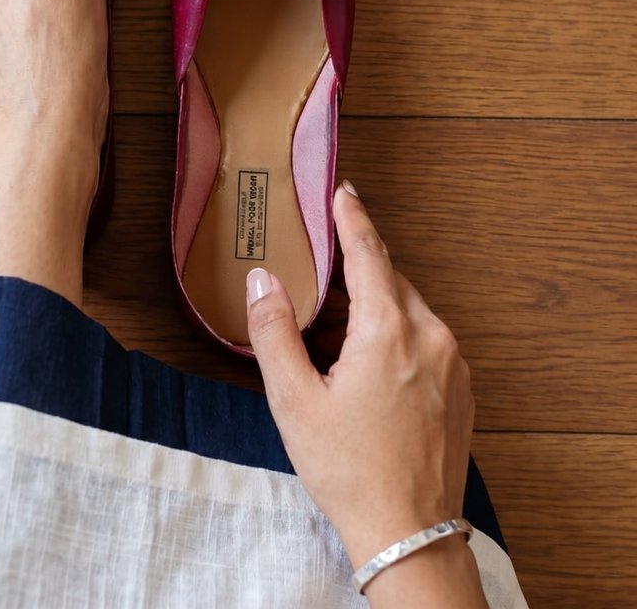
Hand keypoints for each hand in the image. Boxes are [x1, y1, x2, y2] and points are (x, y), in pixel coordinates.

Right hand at [245, 183, 475, 571]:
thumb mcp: (293, 400)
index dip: (352, 218)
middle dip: (357, 269)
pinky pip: (426, 339)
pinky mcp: (462, 388)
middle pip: (390, 280)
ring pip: (409, 310)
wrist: (410, 534)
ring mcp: (453, 364)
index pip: (369, 254)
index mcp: (388, 331)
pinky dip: (396, 334)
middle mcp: (430, 337)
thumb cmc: (348, 469)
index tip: (343, 190)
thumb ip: (273, 331)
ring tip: (336, 336)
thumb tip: (263, 280)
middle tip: (322, 272)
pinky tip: (368, 366)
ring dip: (374, 307)